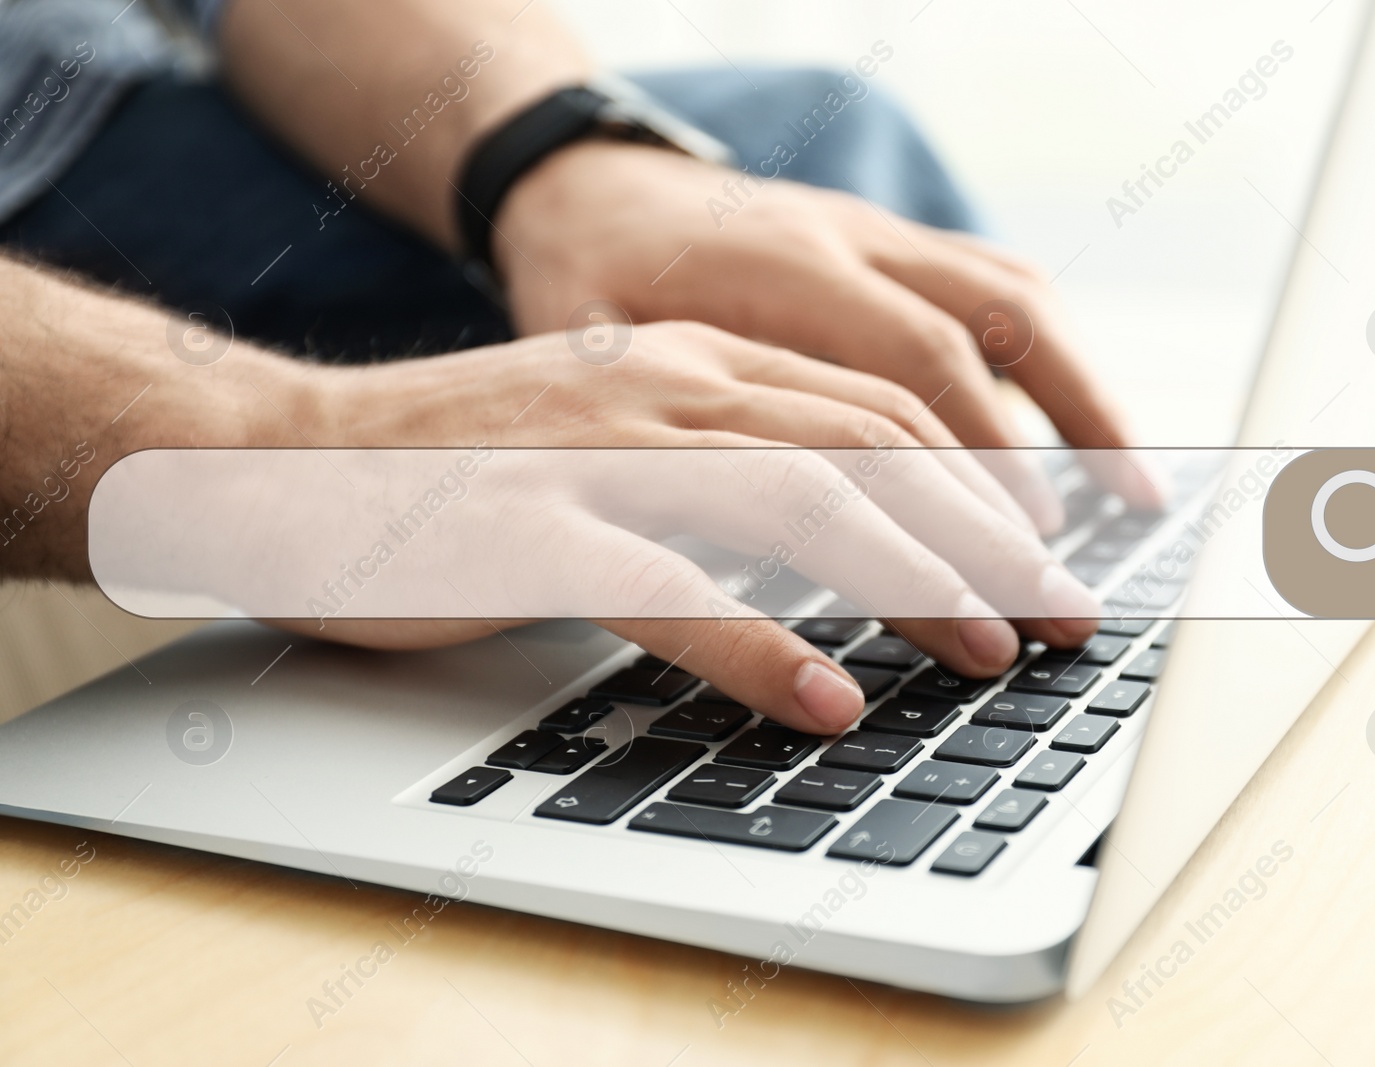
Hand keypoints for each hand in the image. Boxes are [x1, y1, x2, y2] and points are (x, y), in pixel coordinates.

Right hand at [270, 321, 1101, 732]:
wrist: (280, 465)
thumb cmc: (457, 473)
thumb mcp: (613, 436)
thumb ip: (721, 465)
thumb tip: (849, 534)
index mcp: (691, 362)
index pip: (877, 409)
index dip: (980, 487)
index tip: (1044, 557)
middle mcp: (661, 389)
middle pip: (869, 449)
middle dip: (984, 536)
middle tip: (1057, 615)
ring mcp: (597, 455)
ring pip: (800, 502)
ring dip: (911, 582)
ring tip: (984, 650)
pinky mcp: (530, 534)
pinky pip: (672, 590)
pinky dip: (761, 648)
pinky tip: (824, 700)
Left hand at [491, 141, 1163, 528]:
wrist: (590, 184)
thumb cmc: (583, 284)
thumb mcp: (593, 355)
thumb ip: (667, 433)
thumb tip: (721, 564)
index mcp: (774, 268)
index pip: (906, 367)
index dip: (967, 463)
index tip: (1009, 555)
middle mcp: (847, 238)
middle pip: (981, 343)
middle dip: (1039, 466)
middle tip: (1066, 580)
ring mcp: (880, 234)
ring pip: (1013, 303)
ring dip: (1084, 402)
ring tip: (1134, 502)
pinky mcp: (894, 243)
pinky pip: (998, 287)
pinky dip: (1052, 362)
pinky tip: (1085, 432)